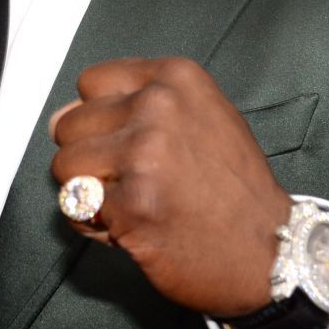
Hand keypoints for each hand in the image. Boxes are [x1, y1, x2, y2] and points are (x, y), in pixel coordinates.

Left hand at [50, 57, 291, 317]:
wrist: (271, 251)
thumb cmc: (233, 189)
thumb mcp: (200, 118)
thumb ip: (134, 107)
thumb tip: (57, 117)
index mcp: (176, 78)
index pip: (90, 83)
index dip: (99, 119)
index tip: (127, 142)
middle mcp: (159, 107)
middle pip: (70, 124)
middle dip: (89, 158)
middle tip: (133, 182)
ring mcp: (145, 154)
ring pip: (64, 166)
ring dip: (87, 193)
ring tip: (131, 204)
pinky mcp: (133, 204)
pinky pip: (75, 208)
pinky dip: (95, 225)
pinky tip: (134, 228)